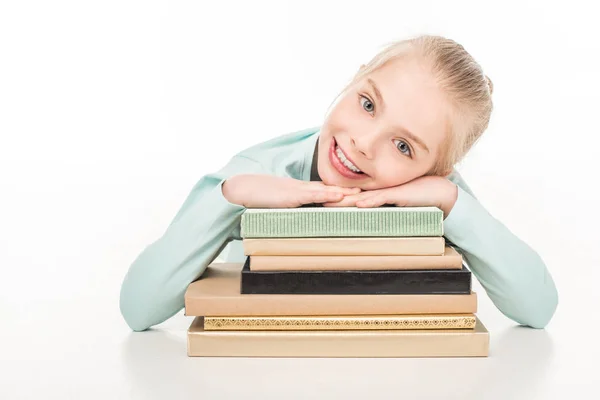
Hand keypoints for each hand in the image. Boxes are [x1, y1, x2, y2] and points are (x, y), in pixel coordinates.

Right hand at [222, 174, 361, 207]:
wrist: (245, 189)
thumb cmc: (263, 199)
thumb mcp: (284, 207)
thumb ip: (297, 212)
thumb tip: (307, 222)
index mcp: (306, 194)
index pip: (332, 195)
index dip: (350, 197)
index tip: (367, 199)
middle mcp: (307, 190)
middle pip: (336, 192)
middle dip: (355, 195)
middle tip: (375, 197)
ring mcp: (301, 191)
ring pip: (329, 192)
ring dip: (348, 194)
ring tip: (366, 196)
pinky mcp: (293, 195)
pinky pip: (313, 194)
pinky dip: (328, 194)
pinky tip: (340, 196)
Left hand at [323, 176, 457, 217]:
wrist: (438, 192)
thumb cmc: (419, 198)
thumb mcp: (395, 205)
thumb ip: (382, 209)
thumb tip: (368, 217)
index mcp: (378, 192)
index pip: (354, 196)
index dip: (339, 199)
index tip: (323, 203)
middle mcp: (380, 190)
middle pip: (354, 195)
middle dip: (336, 199)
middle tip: (318, 203)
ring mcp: (388, 191)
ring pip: (363, 196)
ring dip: (347, 200)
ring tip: (331, 204)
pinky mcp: (399, 194)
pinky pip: (382, 198)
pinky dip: (370, 202)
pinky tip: (359, 205)